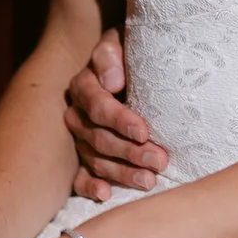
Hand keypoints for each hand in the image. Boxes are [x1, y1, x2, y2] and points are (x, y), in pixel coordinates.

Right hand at [63, 28, 168, 196]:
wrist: (128, 64)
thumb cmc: (130, 54)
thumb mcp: (121, 43)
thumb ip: (111, 56)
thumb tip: (112, 82)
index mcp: (84, 86)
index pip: (98, 106)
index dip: (120, 120)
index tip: (144, 131)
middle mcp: (77, 114)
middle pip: (99, 138)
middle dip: (130, 152)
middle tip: (159, 160)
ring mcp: (79, 138)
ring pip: (95, 159)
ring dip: (121, 173)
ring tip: (149, 181)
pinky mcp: (83, 157)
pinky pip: (80, 176)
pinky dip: (90, 187)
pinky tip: (106, 195)